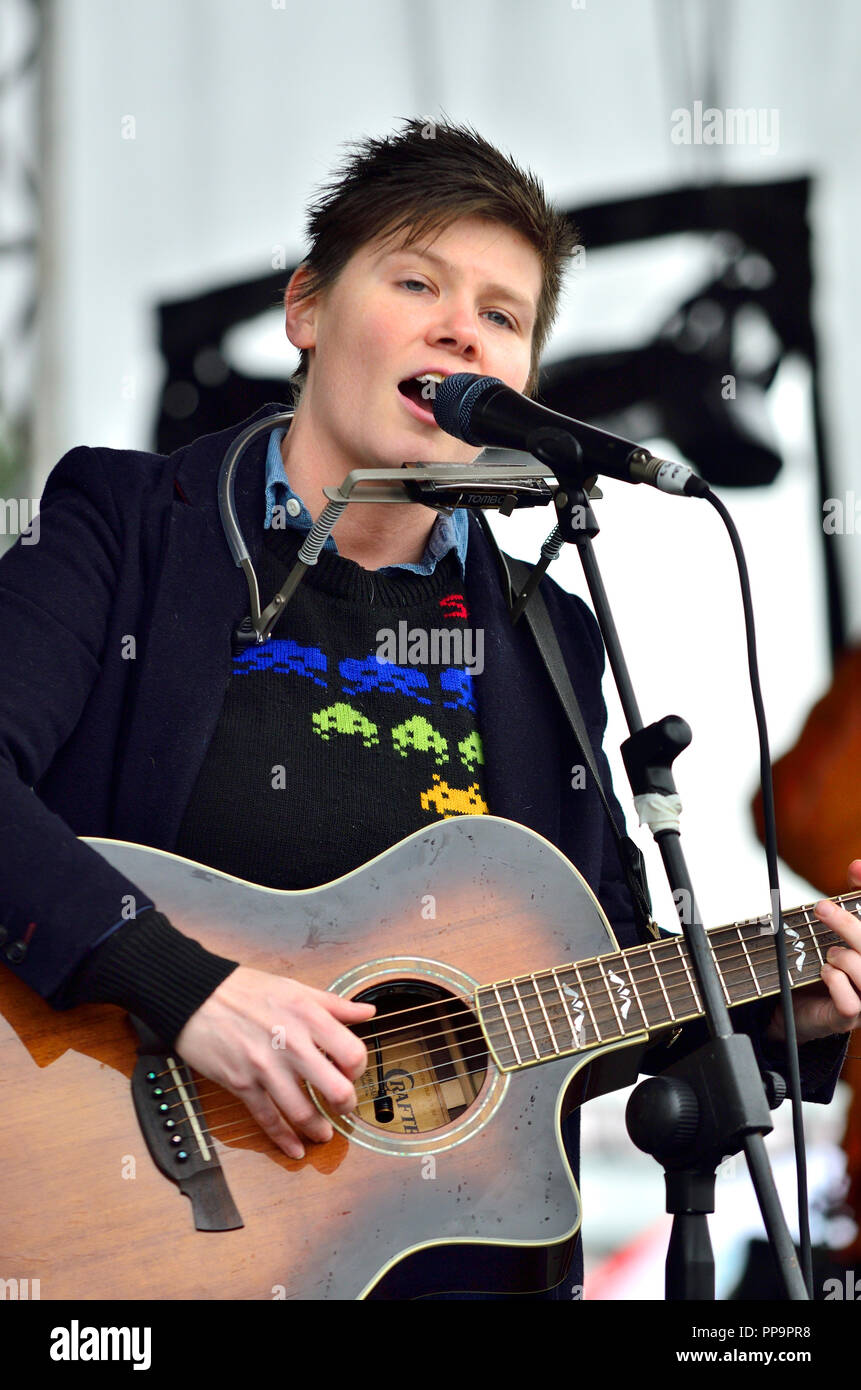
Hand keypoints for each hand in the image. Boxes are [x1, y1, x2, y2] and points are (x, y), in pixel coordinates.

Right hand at [175, 967, 374, 1158]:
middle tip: (345, 1109)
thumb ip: (334, 1004)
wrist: (195, 995)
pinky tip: (295, 1148)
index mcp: (308, 1015)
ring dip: (318, 1129)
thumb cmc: (244, 989)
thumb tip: (367, 1012)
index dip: (358, 1069)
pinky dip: (284, 1139)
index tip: (352, 1073)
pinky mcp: (241, 1083)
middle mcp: (291, 1043)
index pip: (352, 1053)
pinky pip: (267, 1119)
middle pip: (335, 1089)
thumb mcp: (295, 988)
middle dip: (345, 1106)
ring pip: (302, 1112)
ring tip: (324, 1134)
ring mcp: (265, 1067)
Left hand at [767, 858, 860, 1045]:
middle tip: (821, 907)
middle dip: (847, 924)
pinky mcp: (851, 1018)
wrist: (800, 1005)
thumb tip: (857, 866)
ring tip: (828, 954)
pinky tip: (825, 973)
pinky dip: (835, 981)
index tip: (855, 870)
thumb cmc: (827, 962)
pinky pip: (851, 1002)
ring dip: (842, 957)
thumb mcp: (838, 928)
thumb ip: (851, 899)